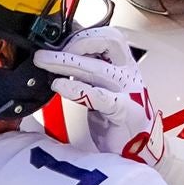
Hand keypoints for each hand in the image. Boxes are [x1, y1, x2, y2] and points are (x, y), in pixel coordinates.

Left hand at [33, 27, 166, 165]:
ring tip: (44, 62)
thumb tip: (57, 54)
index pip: (106, 35)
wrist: (139, 151)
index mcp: (123, 65)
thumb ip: (85, 72)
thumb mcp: (101, 88)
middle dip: (75, 42)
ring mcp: (129, 91)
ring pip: (98, 68)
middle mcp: (128, 73)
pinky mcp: (125, 112)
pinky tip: (61, 85)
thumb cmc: (118, 120)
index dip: (81, 33)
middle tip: (48, 51)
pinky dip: (78, 88)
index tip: (56, 39)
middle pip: (108, 42)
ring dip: (66, 62)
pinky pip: (101, 96)